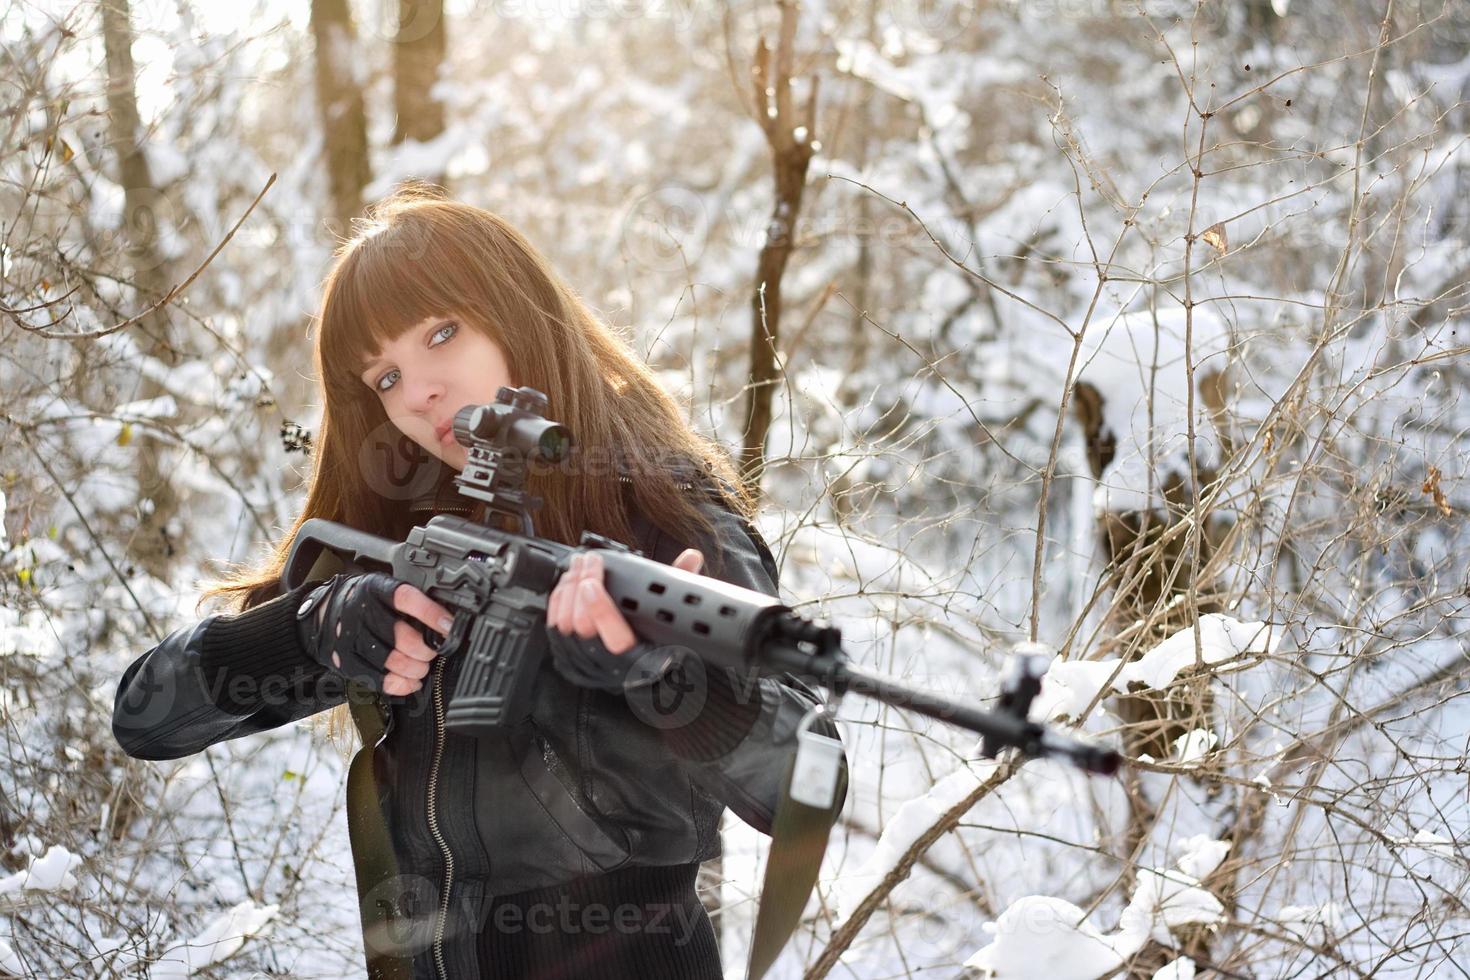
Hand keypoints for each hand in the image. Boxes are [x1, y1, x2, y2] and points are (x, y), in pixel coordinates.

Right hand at [294, 571, 454, 696]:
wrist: (323, 614)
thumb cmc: (364, 601)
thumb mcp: (383, 588)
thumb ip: (410, 600)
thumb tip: (446, 618)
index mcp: (375, 589)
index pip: (406, 599)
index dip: (431, 614)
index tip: (449, 626)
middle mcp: (362, 613)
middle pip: (404, 638)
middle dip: (426, 649)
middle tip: (432, 650)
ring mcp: (352, 640)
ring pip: (395, 662)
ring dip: (417, 668)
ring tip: (422, 665)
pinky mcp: (347, 663)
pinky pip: (380, 681)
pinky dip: (402, 685)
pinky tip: (410, 681)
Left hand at [544, 548, 703, 692]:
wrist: (648, 688)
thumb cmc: (661, 654)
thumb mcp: (676, 622)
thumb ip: (682, 588)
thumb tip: (691, 558)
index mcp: (642, 662)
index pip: (616, 640)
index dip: (600, 610)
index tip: (594, 583)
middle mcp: (610, 668)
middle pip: (582, 626)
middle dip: (580, 586)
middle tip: (587, 561)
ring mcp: (586, 666)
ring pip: (564, 626)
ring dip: (568, 590)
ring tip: (577, 566)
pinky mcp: (569, 661)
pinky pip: (554, 629)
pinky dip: (556, 603)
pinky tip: (565, 584)